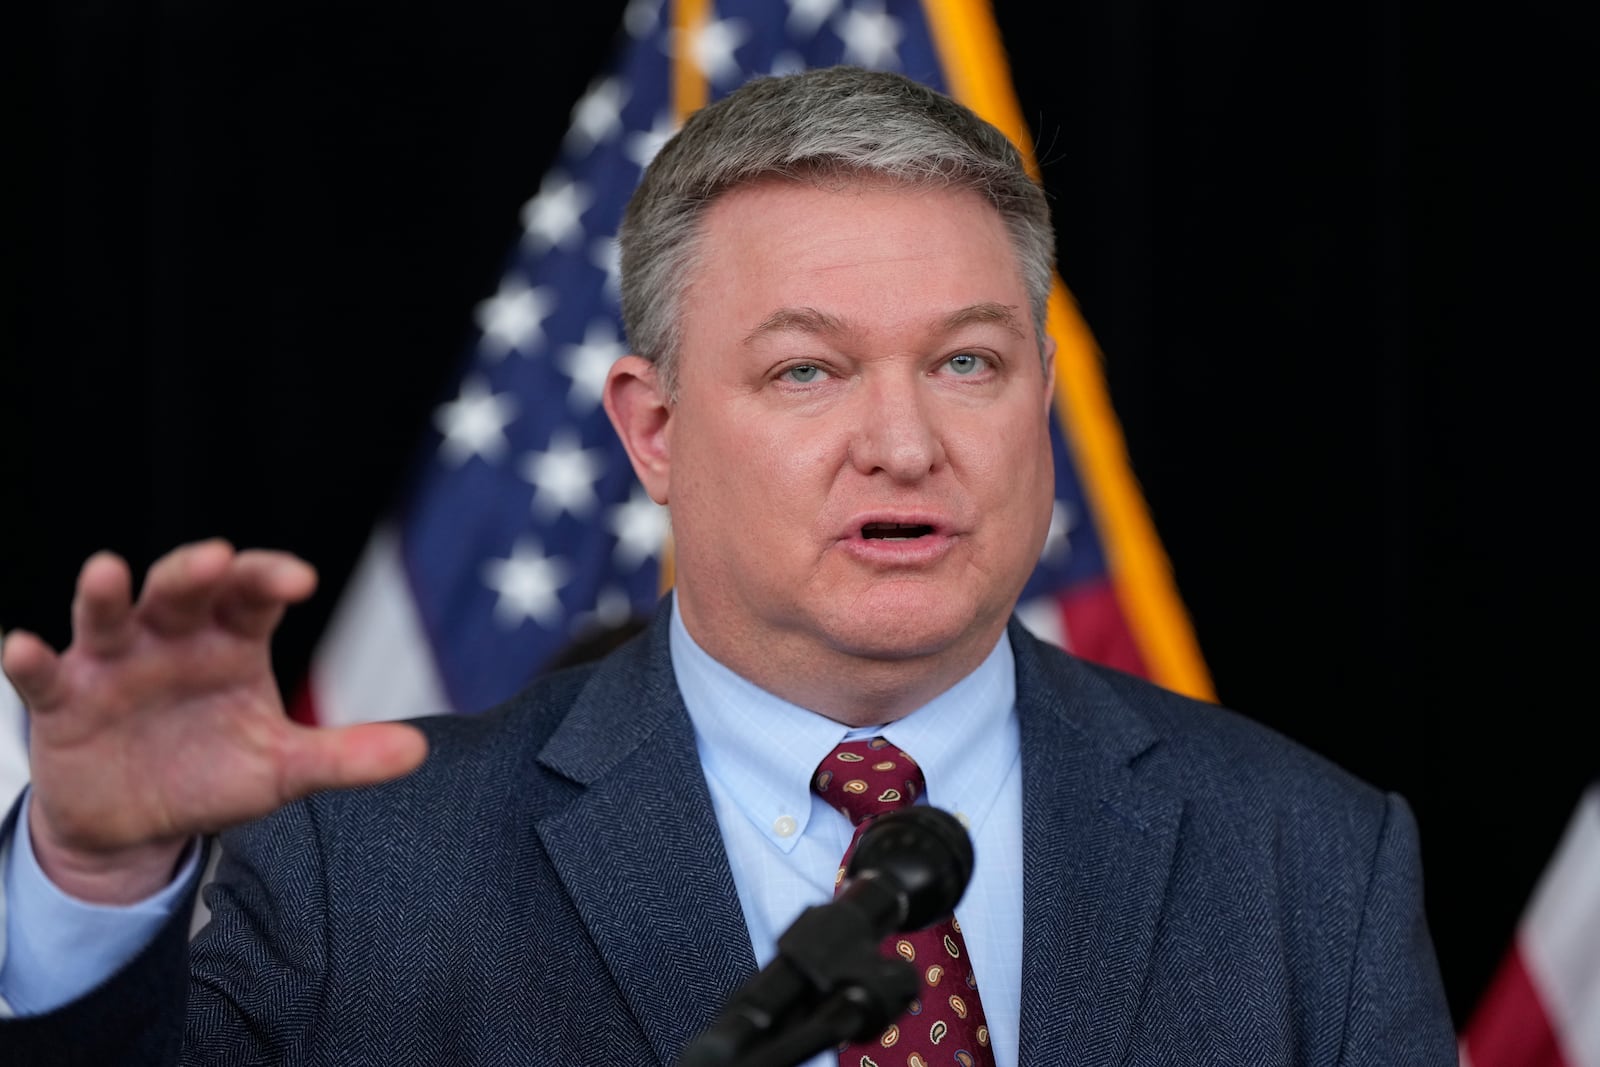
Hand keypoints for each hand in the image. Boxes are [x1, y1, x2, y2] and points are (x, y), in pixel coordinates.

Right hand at [1, 540, 426, 903]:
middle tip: (213, 560)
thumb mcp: (283, 771)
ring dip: (107, 594)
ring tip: (108, 572)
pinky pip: (44, 674)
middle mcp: (172, 639)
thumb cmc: (212, 776)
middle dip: (195, 572)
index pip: (252, 594)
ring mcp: (114, 664)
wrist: (137, 827)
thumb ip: (345, 757)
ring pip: (109, 615)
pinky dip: (30, 659)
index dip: (269, 578)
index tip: (299, 579)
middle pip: (181, 590)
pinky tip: (23, 646)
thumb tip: (419, 750)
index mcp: (231, 643)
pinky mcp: (65, 700)